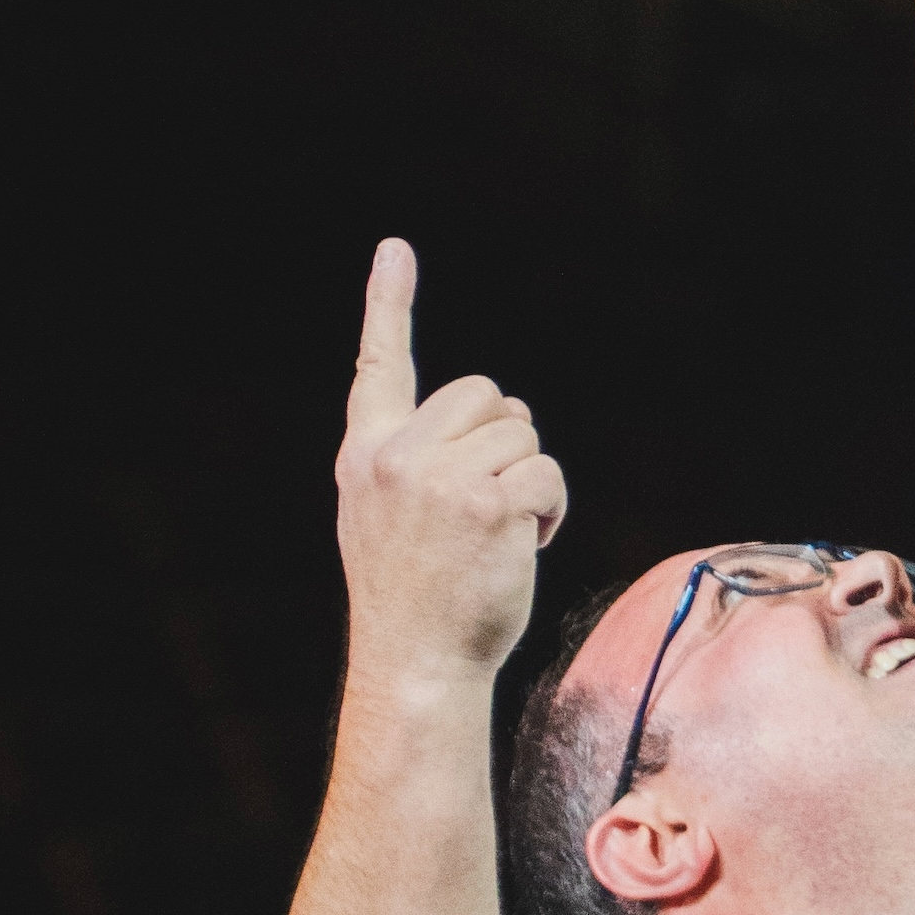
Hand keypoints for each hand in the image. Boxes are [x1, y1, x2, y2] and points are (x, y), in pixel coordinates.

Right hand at [333, 240, 566, 690]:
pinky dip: (549, 510)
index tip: (393, 249)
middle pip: (487, 395)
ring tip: (498, 535)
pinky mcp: (487, 503)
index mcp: (366, 455)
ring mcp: (440, 478)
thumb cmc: (415, 596)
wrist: (416, 665)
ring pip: (523, 434)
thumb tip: (496, 416)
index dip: (386, 304)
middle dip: (504, 442)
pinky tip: (522, 547)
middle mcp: (396, 456)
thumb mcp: (386, 517)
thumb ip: (417, 461)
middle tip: (485, 505)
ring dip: (528, 480)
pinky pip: (546, 473)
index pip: (377, 366)